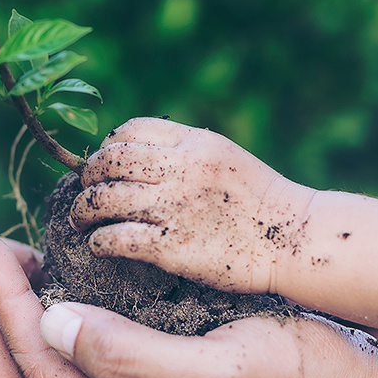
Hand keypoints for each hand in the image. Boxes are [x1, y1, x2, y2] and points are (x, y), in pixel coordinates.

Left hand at [71, 118, 316, 293]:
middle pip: (108, 162)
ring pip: (103, 199)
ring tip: (82, 219)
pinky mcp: (172, 247)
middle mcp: (181, 169)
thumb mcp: (223, 156)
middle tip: (87, 192)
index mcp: (194, 142)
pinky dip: (99, 241)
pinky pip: (116, 238)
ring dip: (83, 210)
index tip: (104, 165)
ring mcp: (174, 208)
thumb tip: (135, 155)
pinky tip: (99, 246)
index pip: (130, 130)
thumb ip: (183, 151)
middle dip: (88, 177)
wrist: (295, 240)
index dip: (107, 147)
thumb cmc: (259, 201)